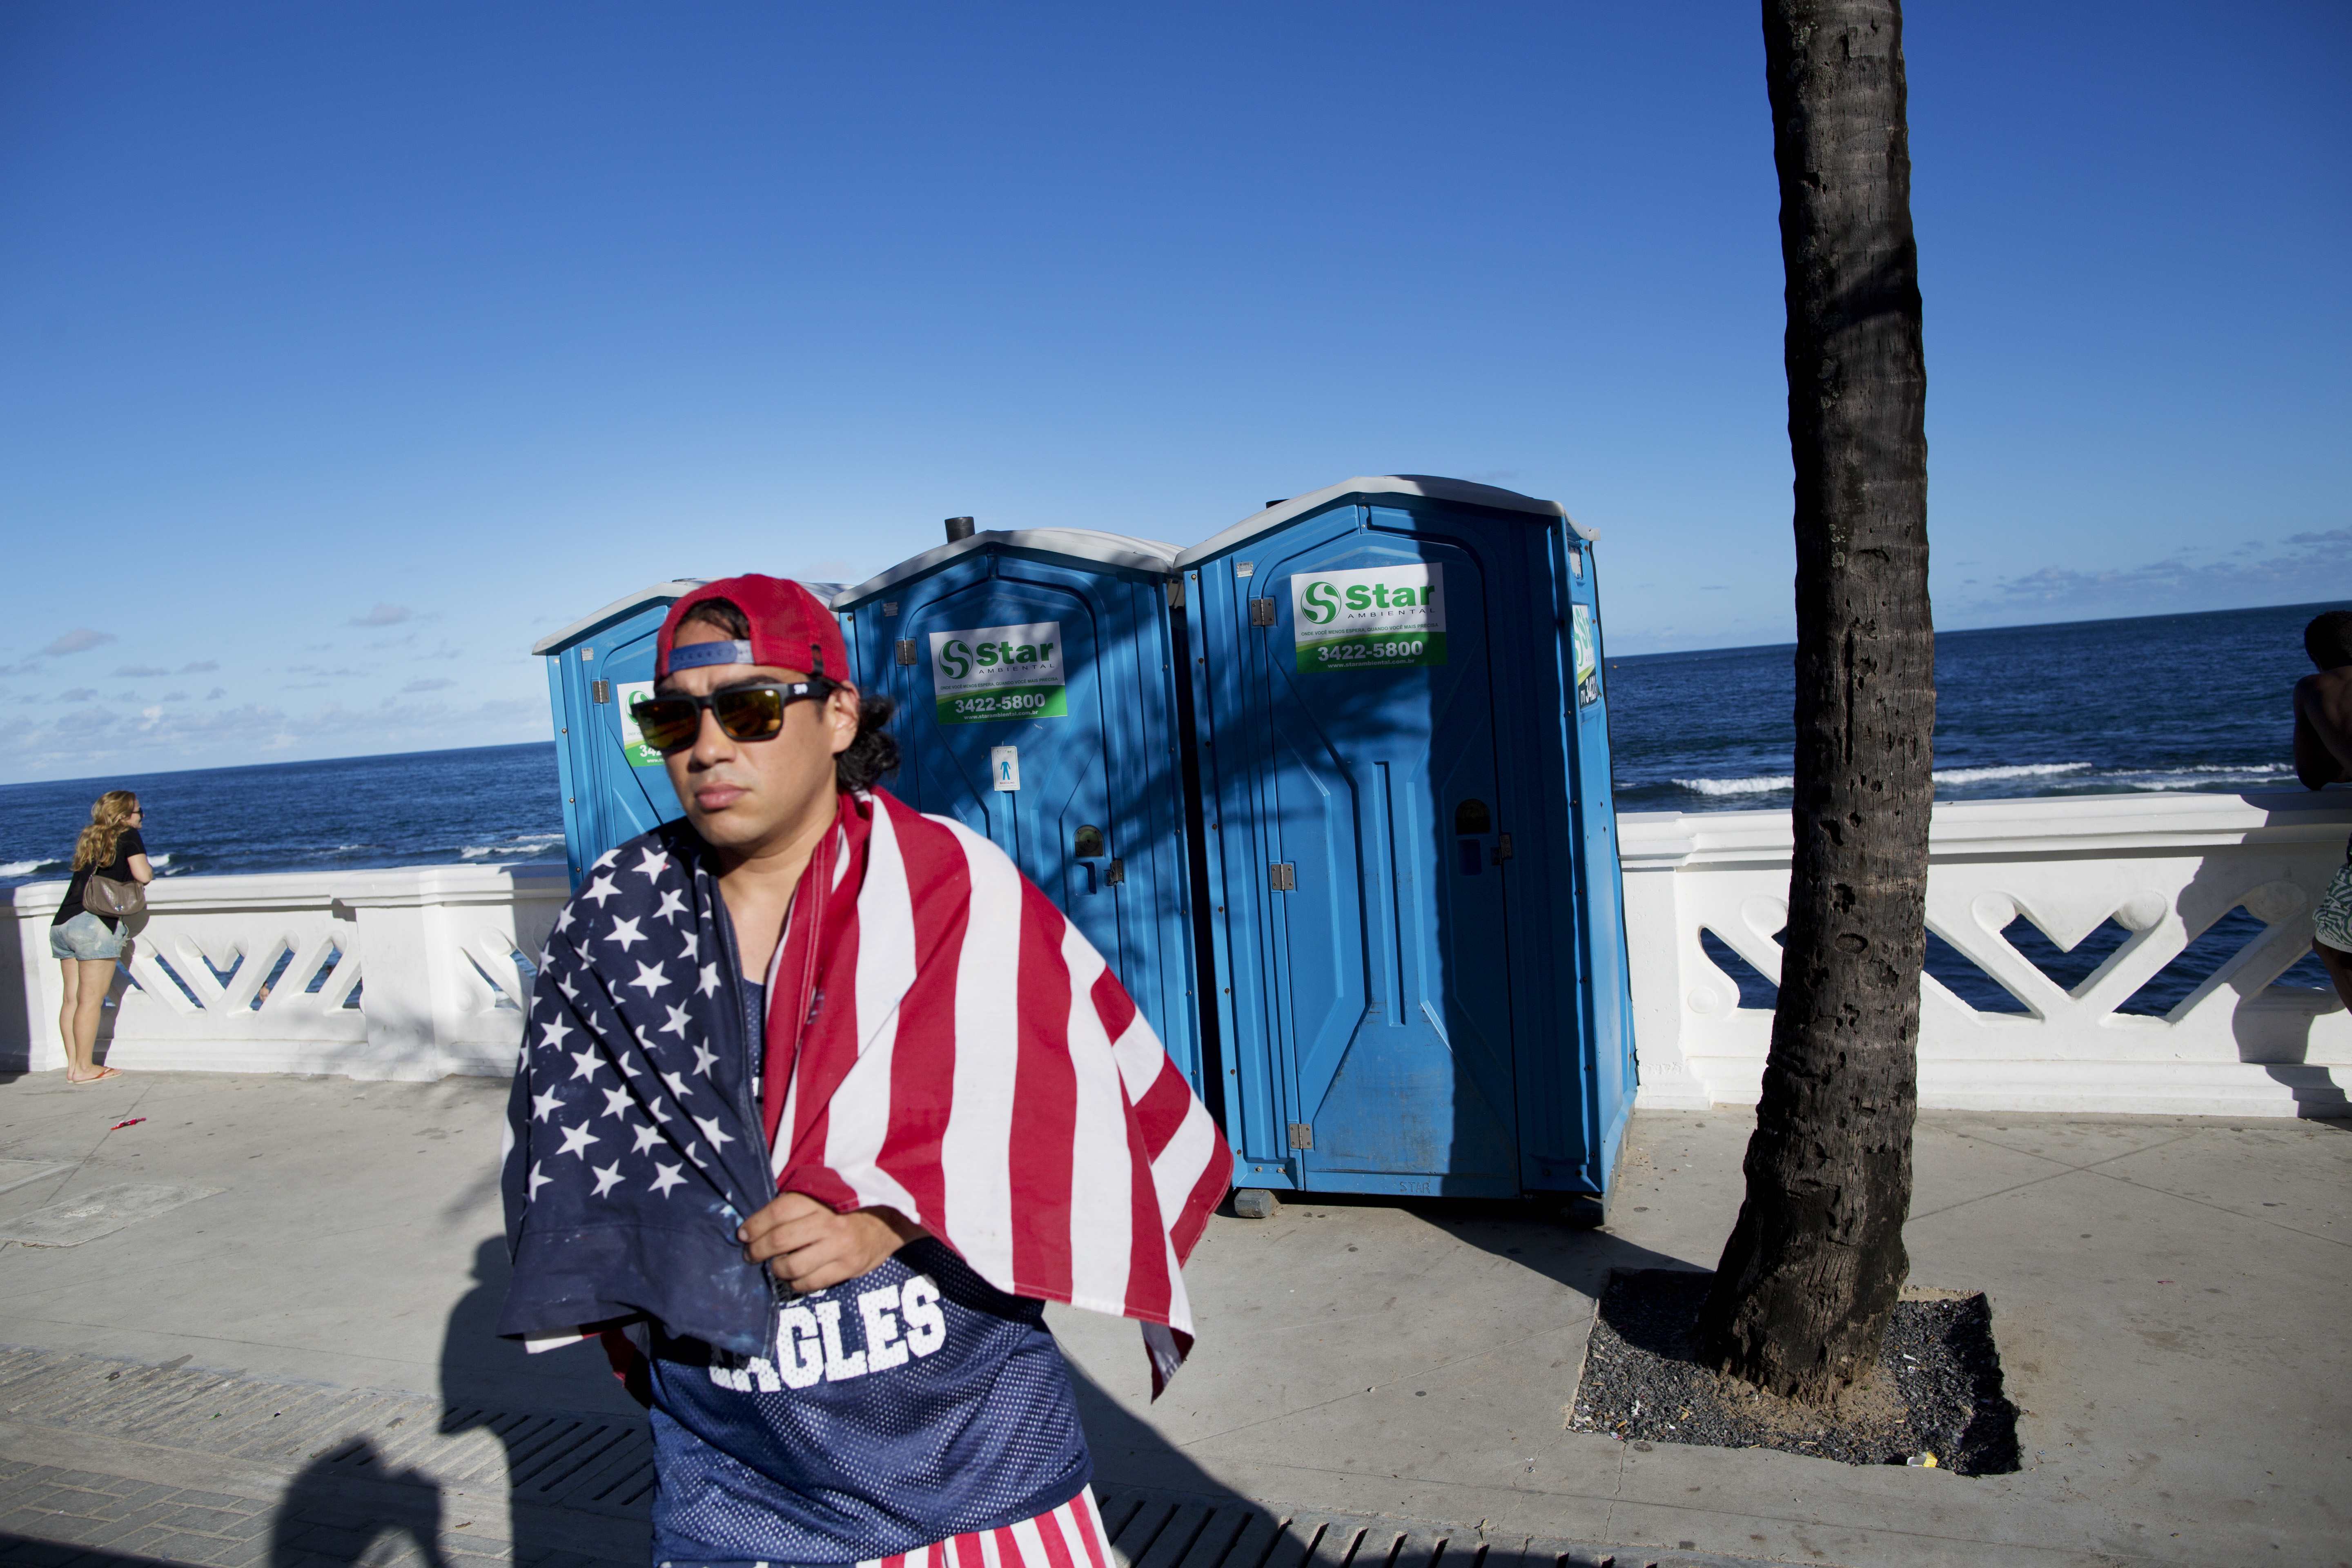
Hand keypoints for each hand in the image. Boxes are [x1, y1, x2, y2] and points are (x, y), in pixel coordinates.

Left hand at [737, 1191, 925, 1292]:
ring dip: (776, 1268)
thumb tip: (759, 1221)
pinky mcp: (848, 1268)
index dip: (755, 1224)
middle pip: (781, 1239)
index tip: (743, 1233)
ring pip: (792, 1265)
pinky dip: (795, 1283)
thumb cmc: (850, 1206)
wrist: (892, 1219)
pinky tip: (793, 1277)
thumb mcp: (827, 1193)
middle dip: (758, 1250)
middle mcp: (829, 1223)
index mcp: (822, 1198)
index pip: (779, 1211)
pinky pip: (810, 1283)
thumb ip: (799, 1204)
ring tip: (773, 1265)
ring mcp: (840, 1247)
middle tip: (750, 1254)